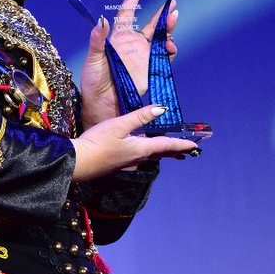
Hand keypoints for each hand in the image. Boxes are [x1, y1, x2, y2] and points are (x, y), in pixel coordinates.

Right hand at [72, 105, 196, 180]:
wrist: (78, 162)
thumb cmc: (97, 143)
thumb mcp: (119, 125)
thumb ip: (140, 117)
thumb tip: (162, 109)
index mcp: (141, 148)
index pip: (167, 145)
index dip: (182, 144)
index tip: (195, 146)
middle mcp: (137, 158)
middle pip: (161, 153)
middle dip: (174, 152)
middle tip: (187, 152)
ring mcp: (127, 163)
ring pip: (150, 156)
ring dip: (162, 153)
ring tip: (169, 152)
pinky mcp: (117, 164)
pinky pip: (139, 158)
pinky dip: (148, 154)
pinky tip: (142, 152)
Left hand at [79, 0, 177, 128]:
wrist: (102, 103)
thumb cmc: (93, 81)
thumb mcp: (92, 59)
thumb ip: (97, 40)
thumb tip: (101, 20)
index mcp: (117, 38)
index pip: (126, 14)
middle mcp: (132, 44)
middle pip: (151, 25)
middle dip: (162, 14)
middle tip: (172, 4)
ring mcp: (143, 56)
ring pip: (161, 38)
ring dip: (169, 29)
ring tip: (173, 21)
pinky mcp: (150, 69)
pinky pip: (164, 56)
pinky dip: (170, 50)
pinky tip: (170, 47)